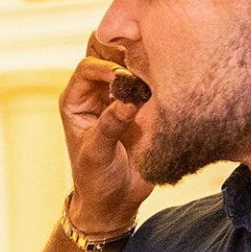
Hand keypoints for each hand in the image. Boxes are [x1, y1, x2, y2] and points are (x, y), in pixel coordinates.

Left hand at [62, 32, 152, 234]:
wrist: (116, 200)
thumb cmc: (96, 179)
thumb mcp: (97, 153)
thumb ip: (110, 125)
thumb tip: (129, 100)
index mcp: (76, 100)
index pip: (88, 66)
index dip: (107, 67)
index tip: (125, 79)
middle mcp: (97, 93)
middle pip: (110, 55)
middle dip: (128, 51)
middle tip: (149, 55)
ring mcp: (121, 96)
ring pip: (133, 64)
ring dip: (147, 62)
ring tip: (164, 66)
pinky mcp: (143, 104)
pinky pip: (152, 82)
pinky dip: (161, 78)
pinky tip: (174, 80)